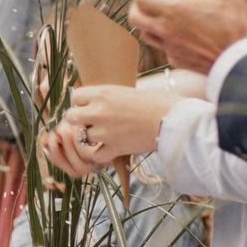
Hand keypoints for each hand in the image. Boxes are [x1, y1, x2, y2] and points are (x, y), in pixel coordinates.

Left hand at [40, 81, 168, 175]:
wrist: (176, 120)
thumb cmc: (159, 102)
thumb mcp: (128, 91)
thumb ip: (109, 97)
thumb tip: (96, 100)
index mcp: (103, 93)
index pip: (75, 96)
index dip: (81, 102)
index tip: (90, 105)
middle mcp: (100, 111)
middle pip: (71, 116)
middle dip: (79, 120)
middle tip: (91, 122)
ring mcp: (105, 131)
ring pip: (82, 137)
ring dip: (90, 137)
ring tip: (104, 135)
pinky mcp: (115, 148)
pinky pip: (95, 155)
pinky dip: (99, 154)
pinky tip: (109, 149)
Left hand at [128, 0, 246, 71]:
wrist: (242, 63)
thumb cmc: (236, 24)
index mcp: (173, 11)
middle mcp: (165, 31)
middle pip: (135, 16)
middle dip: (138, 3)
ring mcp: (169, 48)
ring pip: (145, 33)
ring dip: (148, 20)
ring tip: (160, 12)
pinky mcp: (178, 61)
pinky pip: (162, 47)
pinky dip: (163, 36)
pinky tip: (175, 31)